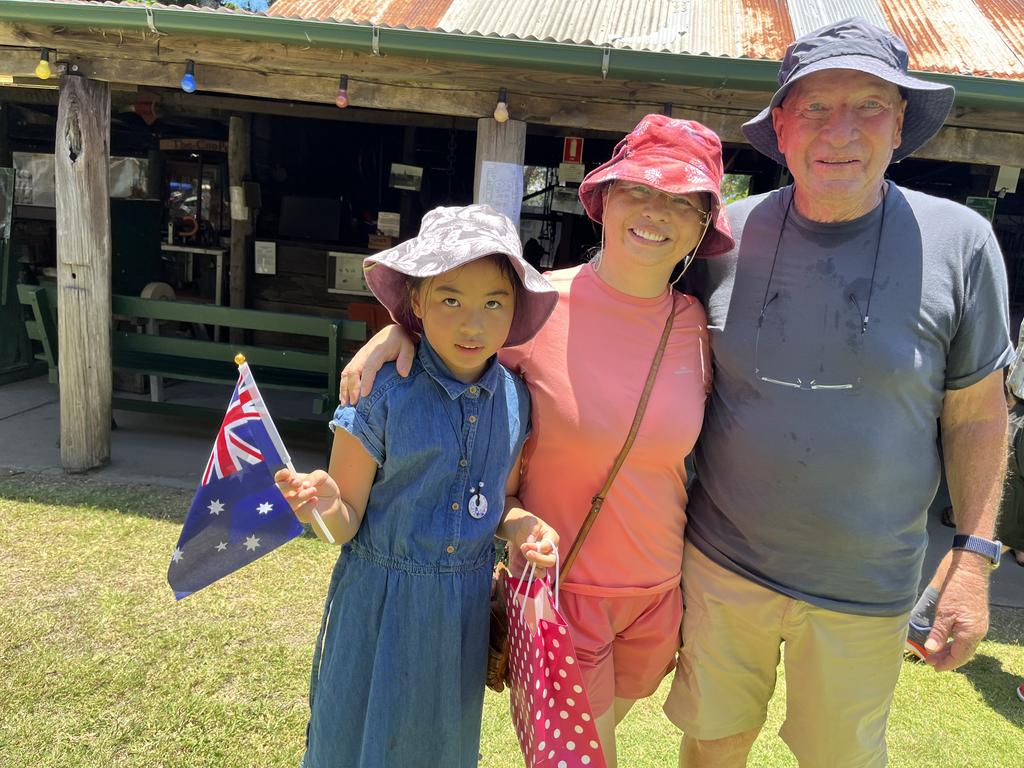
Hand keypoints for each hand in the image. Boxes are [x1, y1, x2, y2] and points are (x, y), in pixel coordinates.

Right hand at [274, 468, 338, 524]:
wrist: (334, 502)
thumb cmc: (324, 487)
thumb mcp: (322, 477)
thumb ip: (313, 476)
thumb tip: (304, 484)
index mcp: (291, 482)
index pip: (279, 478)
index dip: (281, 475)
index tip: (287, 473)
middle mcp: (288, 494)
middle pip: (278, 491)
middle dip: (286, 486)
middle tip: (299, 483)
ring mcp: (292, 506)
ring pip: (287, 503)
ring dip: (299, 496)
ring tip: (313, 491)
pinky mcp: (299, 516)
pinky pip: (298, 513)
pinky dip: (307, 506)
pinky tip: (314, 501)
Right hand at [340, 324, 416, 405]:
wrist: (393, 332)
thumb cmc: (401, 341)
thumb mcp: (408, 347)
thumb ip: (406, 359)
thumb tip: (403, 373)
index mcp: (377, 350)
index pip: (369, 367)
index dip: (366, 381)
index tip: (364, 394)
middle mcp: (365, 353)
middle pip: (354, 371)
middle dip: (352, 388)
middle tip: (354, 403)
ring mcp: (359, 356)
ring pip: (347, 372)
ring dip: (344, 388)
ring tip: (346, 403)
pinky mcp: (357, 360)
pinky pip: (346, 372)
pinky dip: (343, 385)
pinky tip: (344, 397)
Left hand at [509, 516, 559, 572]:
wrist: (518, 530)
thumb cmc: (527, 524)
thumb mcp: (530, 521)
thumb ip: (532, 530)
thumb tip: (531, 541)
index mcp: (552, 539)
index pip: (550, 547)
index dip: (539, 548)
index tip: (526, 545)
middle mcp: (550, 553)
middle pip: (550, 562)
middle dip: (538, 559)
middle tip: (527, 554)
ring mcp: (541, 562)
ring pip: (541, 572)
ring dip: (532, 569)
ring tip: (523, 562)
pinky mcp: (532, 568)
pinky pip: (529, 575)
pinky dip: (522, 573)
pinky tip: (515, 564)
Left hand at [924, 554, 990, 671]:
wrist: (969, 570)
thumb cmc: (956, 590)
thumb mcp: (943, 613)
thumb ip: (938, 633)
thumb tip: (931, 650)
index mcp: (971, 634)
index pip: (959, 657)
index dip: (946, 664)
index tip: (932, 666)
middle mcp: (978, 632)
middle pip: (962, 653)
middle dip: (946, 658)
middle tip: (928, 660)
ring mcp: (977, 624)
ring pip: (964, 645)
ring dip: (949, 650)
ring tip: (933, 651)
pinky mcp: (974, 617)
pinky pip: (965, 636)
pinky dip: (954, 641)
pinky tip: (944, 639)